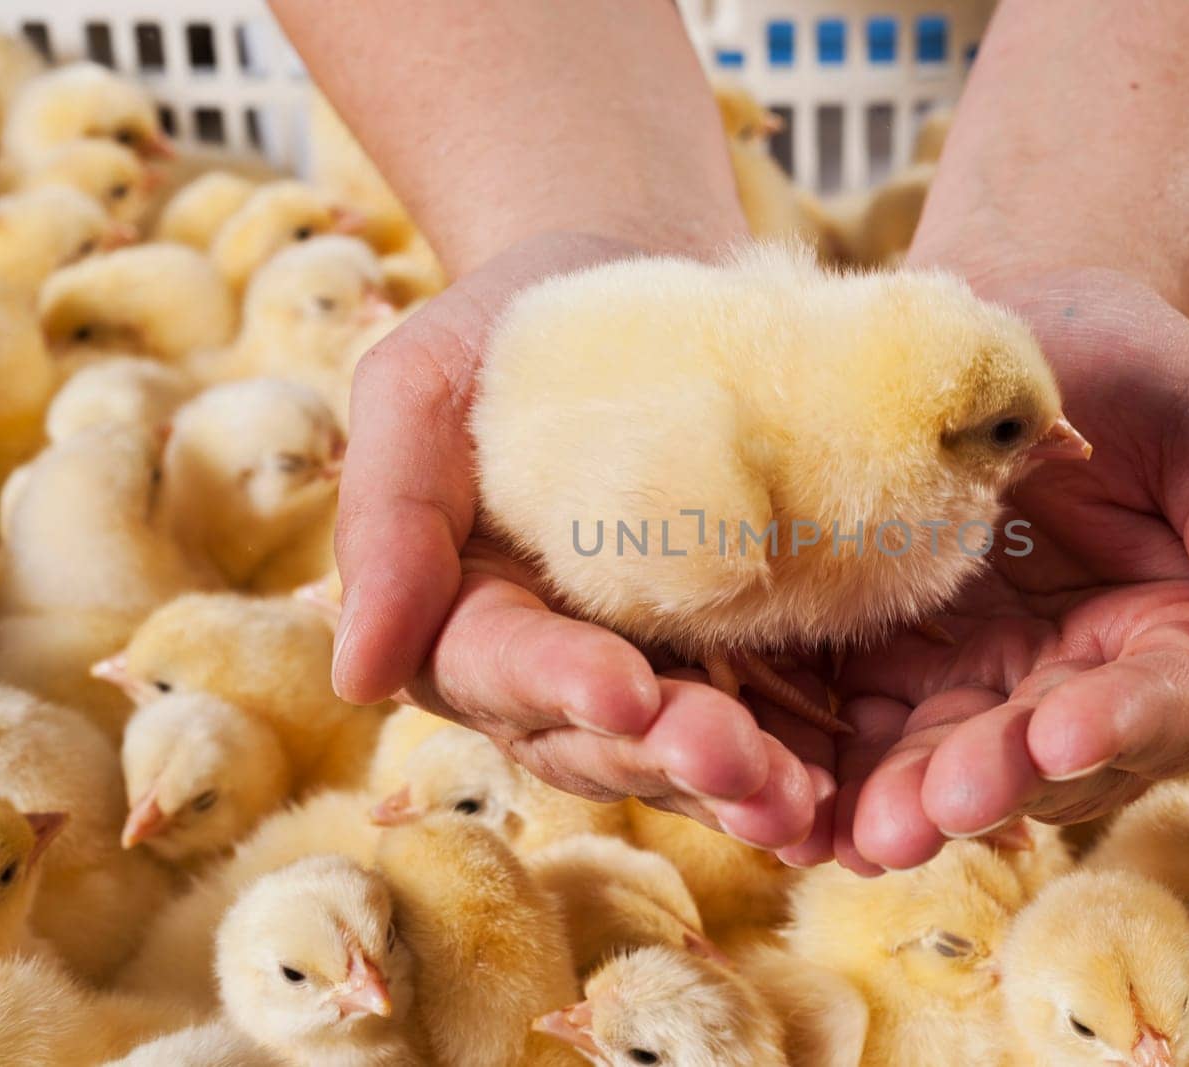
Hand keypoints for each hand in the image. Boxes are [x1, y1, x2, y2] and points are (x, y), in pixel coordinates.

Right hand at [331, 233, 819, 852]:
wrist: (632, 283)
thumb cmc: (508, 330)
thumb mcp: (421, 386)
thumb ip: (387, 518)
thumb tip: (356, 677)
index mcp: (461, 612)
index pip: (496, 664)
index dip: (557, 684)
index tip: (623, 693)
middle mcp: (550, 667)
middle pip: (591, 739)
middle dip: (660, 755)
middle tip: (735, 762)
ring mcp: (644, 670)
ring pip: (671, 755)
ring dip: (731, 784)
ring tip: (797, 801)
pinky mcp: (728, 660)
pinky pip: (753, 727)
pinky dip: (787, 763)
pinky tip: (832, 792)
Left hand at [830, 269, 1188, 873]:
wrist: (1014, 312)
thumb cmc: (1134, 364)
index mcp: (1179, 637)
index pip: (1167, 702)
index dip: (1119, 725)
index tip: (1060, 736)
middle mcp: (1084, 684)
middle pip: (1051, 758)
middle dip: (997, 780)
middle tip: (942, 802)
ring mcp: (986, 683)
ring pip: (957, 763)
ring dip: (915, 798)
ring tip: (873, 828)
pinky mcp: (898, 669)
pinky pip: (872, 731)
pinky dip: (845, 772)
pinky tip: (811, 814)